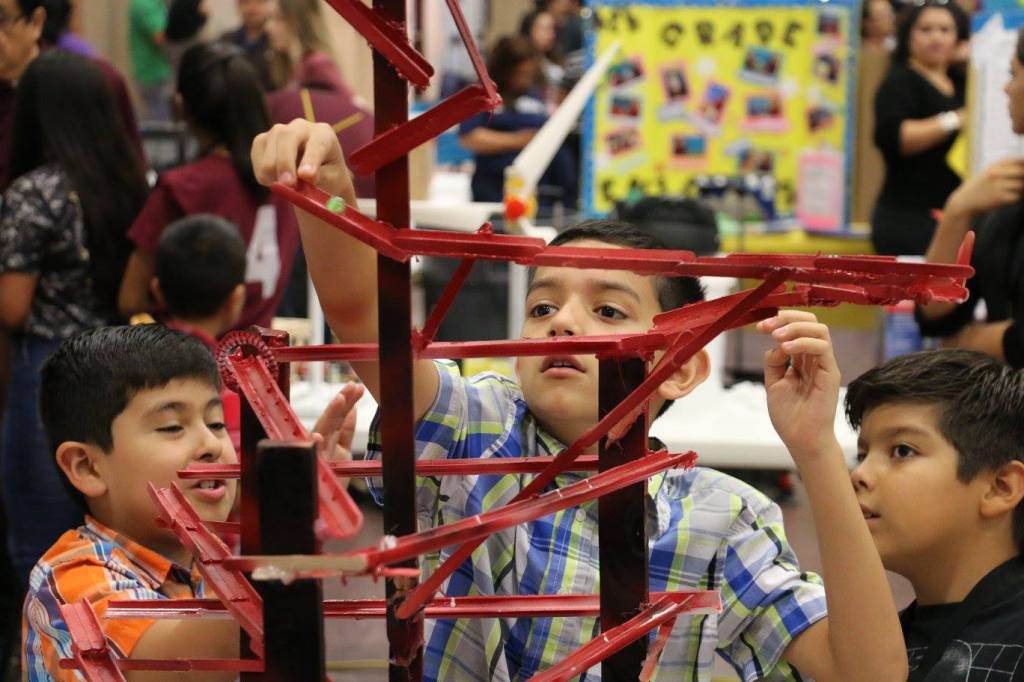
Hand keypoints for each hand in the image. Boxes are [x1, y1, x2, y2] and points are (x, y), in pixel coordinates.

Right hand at [251, 119, 354, 197]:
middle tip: (288, 185)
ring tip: (287, 188)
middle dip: (285, 163)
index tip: (307, 176)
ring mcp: (278, 131)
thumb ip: (321, 178)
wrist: (315, 174)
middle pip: (286, 136)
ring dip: (273, 174)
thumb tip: (304, 176)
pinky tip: (277, 181)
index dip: (310, 160)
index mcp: (324, 134)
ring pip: (267, 147)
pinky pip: (257, 160)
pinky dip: (265, 176)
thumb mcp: (333, 180)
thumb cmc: (328, 177)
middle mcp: (300, 127)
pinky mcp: (261, 141)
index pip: (317, 143)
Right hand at [312, 382, 363, 485]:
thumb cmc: (332, 481)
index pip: (339, 418)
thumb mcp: (344, 453)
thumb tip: (352, 408)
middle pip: (332, 421)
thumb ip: (346, 431)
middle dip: (341, 402)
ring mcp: (314, 458)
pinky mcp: (310, 471)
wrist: (323, 511)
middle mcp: (320, 447)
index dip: (348, 402)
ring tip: (340, 399)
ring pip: (322, 433)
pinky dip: (311, 447)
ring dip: (330, 416)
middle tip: (352, 385)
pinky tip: (317, 436)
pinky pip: (309, 459)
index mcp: (329, 441)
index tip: (357, 387)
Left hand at [757, 311, 840, 461]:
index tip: (759, 326)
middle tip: (766, 326)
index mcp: (802, 359)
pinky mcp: (831, 374)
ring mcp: (824, 365)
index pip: (798, 327)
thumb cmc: (789, 416)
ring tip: (776, 336)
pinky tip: (786, 348)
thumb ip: (773, 362)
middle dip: (787, 318)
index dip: (780, 321)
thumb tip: (774, 344)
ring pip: (819, 330)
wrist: (801, 439)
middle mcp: (815, 359)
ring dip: (795, 327)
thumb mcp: (773, 384)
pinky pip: (822, 348)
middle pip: (811, 322)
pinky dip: (803, 342)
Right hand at [947, 157, 1023, 217]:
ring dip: (1021, 189)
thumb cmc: (979, 187)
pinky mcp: (998, 198)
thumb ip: (1005, 168)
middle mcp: (996, 174)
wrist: (963, 202)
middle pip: (1022, 171)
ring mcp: (997, 186)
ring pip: (1020, 185)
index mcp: (994, 166)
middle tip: (1021, 182)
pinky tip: (1009, 198)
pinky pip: (1016, 196)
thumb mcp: (989, 172)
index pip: (1018, 160)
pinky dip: (1016, 197)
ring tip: (1016, 191)